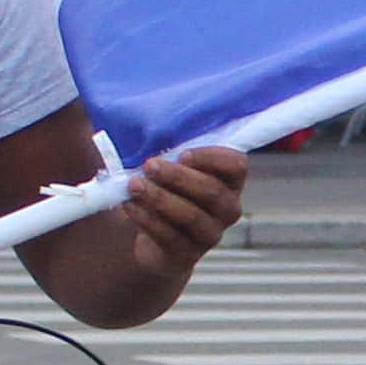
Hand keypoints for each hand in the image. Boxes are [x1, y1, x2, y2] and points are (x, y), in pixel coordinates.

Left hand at [121, 145, 248, 288]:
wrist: (159, 243)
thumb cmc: (166, 192)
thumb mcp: (170, 165)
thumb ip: (165, 143)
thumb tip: (128, 110)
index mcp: (229, 181)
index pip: (236, 166)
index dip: (212, 158)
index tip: (182, 152)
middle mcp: (227, 208)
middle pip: (212, 191)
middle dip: (178, 177)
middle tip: (150, 165)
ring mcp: (210, 234)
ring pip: (189, 215)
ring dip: (158, 197)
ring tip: (133, 185)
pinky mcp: (187, 255)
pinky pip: (168, 235)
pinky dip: (146, 219)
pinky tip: (129, 206)